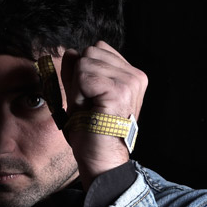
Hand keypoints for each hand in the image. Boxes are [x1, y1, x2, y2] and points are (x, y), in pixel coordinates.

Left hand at [59, 41, 147, 188]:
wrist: (100, 158)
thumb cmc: (91, 131)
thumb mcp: (80, 94)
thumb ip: (75, 72)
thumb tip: (70, 51)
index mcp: (131, 75)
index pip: (98, 48)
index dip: (84, 72)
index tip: (91, 98)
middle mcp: (135, 75)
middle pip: (90, 52)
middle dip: (79, 78)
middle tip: (89, 106)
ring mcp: (130, 82)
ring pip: (84, 62)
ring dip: (78, 88)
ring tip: (90, 110)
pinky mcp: (119, 90)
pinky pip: (83, 75)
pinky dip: (78, 94)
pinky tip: (90, 110)